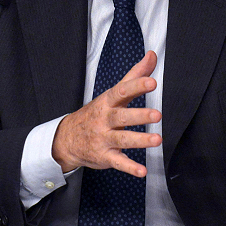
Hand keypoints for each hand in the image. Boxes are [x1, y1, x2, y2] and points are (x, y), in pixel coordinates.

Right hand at [52, 50, 161, 175]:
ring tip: (157, 140)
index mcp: (108, 102)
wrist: (67, 138)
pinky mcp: (105, 156)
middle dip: (139, 116)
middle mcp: (105, 120)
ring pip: (122, 140)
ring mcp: (104, 139)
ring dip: (140, 141)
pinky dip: (130, 168)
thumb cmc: (97, 112)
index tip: (152, 82)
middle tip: (157, 115)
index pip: (122, 91)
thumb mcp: (113, 92)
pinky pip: (118, 162)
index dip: (137, 86)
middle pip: (122, 117)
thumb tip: (153, 55)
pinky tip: (143, 171)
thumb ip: (135, 75)